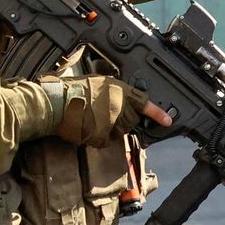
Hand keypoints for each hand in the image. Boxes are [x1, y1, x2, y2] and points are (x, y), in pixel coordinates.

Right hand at [54, 75, 171, 148]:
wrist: (55, 102)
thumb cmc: (72, 90)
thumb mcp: (98, 82)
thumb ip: (114, 92)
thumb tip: (121, 101)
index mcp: (120, 90)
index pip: (144, 103)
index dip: (157, 113)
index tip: (168, 121)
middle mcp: (119, 105)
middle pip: (131, 121)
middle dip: (121, 121)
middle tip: (103, 116)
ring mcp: (112, 121)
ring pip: (119, 132)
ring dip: (109, 130)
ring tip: (92, 119)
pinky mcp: (102, 135)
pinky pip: (105, 142)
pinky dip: (97, 139)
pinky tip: (87, 128)